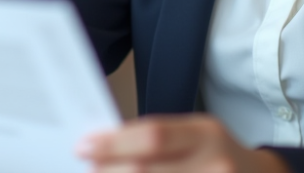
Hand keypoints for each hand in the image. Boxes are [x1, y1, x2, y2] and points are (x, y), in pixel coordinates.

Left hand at [77, 113, 290, 172]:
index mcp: (207, 135)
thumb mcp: (197, 136)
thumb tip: (105, 148)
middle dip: (109, 171)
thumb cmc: (219, 157)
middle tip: (87, 169)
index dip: (114, 143)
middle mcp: (215, 165)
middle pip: (147, 171)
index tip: (83, 146)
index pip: (153, 135)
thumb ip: (159, 140)